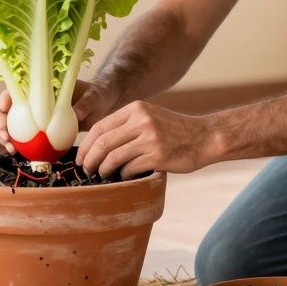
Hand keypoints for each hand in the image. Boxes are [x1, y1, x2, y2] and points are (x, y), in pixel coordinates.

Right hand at [0, 79, 118, 153]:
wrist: (99, 108)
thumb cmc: (95, 96)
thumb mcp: (93, 97)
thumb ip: (85, 103)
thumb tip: (77, 114)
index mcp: (40, 88)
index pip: (15, 90)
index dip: (5, 98)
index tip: (6, 108)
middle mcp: (32, 101)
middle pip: (4, 108)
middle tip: (5, 134)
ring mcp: (32, 117)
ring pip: (8, 125)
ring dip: (3, 136)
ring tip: (10, 148)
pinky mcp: (37, 132)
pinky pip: (21, 139)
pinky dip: (15, 146)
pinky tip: (17, 154)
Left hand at [77, 101, 217, 177]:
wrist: (205, 138)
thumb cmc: (174, 131)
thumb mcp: (150, 117)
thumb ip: (127, 125)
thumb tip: (96, 144)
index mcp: (136, 109)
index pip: (100, 126)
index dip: (86, 145)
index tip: (81, 157)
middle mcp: (142, 121)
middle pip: (103, 143)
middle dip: (90, 160)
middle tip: (86, 170)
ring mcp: (150, 138)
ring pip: (113, 157)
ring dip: (103, 170)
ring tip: (102, 175)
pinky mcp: (158, 156)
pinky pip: (130, 168)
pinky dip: (122, 175)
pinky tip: (124, 176)